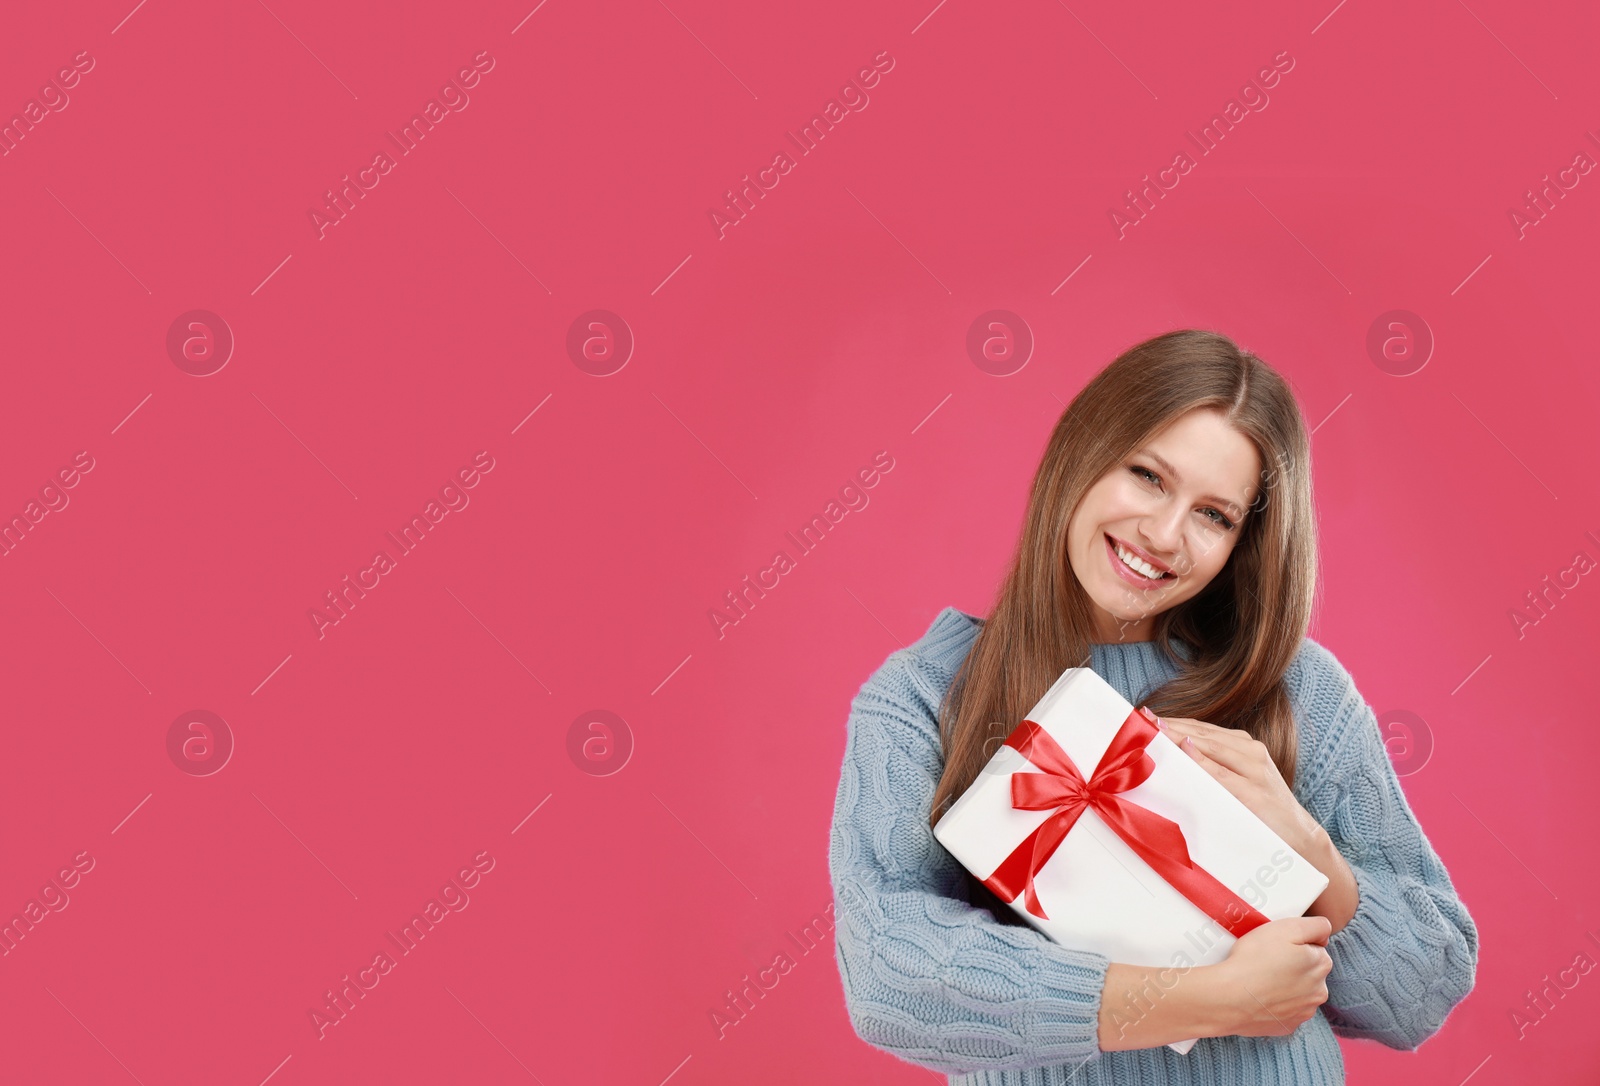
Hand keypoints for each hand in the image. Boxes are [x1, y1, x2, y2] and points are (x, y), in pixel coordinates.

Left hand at [1154, 715, 1324, 857]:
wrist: (1300, 837)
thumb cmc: (1262, 810)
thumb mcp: (1238, 781)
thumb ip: (1212, 765)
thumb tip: (1175, 752)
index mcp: (1245, 746)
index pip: (1201, 728)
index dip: (1172, 721)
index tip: (1144, 716)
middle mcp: (1251, 752)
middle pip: (1202, 733)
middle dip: (1170, 725)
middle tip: (1141, 719)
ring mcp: (1254, 771)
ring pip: (1211, 747)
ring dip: (1180, 737)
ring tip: (1154, 730)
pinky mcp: (1254, 793)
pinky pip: (1221, 775)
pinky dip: (1202, 762)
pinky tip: (1185, 751)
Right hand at [1211, 915, 1332, 1036]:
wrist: (1229, 998)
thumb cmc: (1253, 961)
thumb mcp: (1287, 928)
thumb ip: (1316, 925)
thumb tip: (1324, 932)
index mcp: (1321, 965)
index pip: (1316, 948)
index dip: (1295, 943)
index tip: (1278, 945)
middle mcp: (1319, 991)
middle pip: (1308, 971)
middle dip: (1292, 965)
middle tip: (1266, 960)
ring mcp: (1303, 1011)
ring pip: (1298, 992)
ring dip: (1285, 985)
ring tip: (1260, 978)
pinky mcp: (1287, 1026)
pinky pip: (1284, 1009)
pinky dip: (1275, 1002)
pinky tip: (1260, 995)